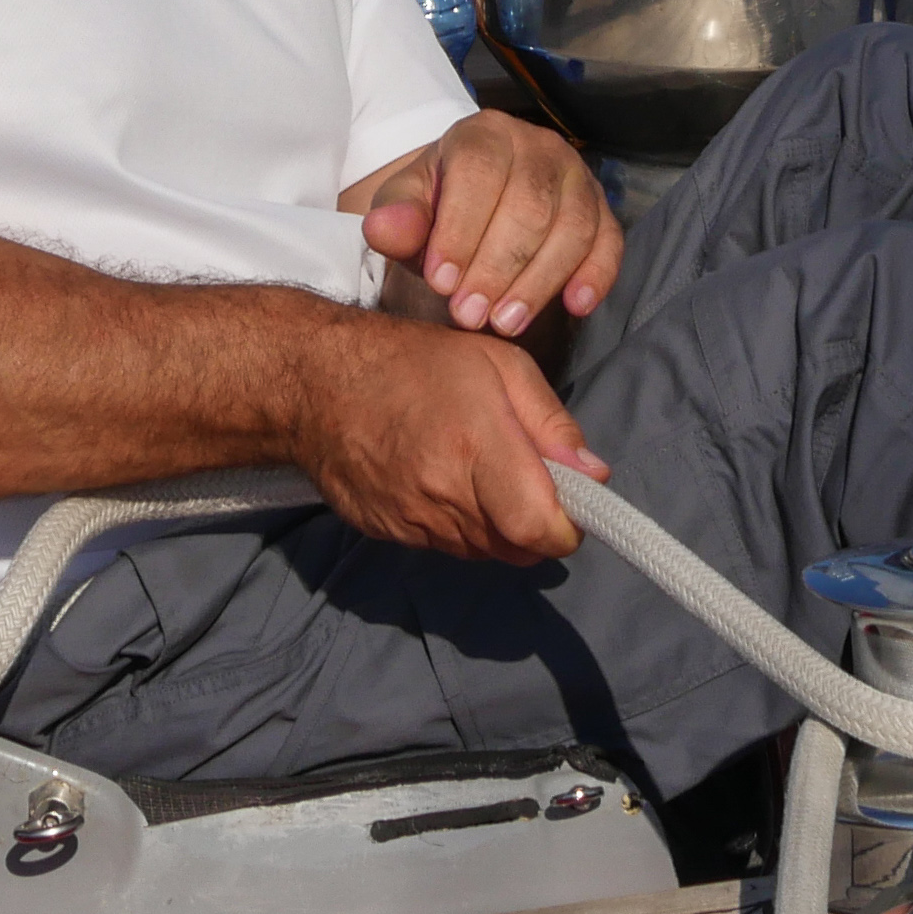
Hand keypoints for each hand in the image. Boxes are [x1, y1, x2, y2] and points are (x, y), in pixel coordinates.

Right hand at [298, 319, 600, 562]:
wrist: (319, 383)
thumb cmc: (416, 362)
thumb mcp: (500, 364)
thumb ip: (551, 423)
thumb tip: (593, 475)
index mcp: (477, 448)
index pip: (538, 529)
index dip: (567, 528)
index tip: (573, 505)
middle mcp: (444, 496)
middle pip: (517, 550)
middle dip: (537, 525)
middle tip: (530, 480)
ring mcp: (412, 521)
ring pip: (483, 551)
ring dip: (499, 526)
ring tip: (484, 473)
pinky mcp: (389, 534)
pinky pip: (446, 546)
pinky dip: (461, 525)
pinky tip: (447, 481)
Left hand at [360, 111, 621, 335]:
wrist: (472, 204)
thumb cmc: (438, 207)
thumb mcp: (406, 208)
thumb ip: (396, 218)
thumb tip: (386, 229)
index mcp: (484, 133)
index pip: (479, 172)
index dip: (461, 228)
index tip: (440, 283)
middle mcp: (538, 145)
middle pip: (530, 204)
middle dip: (497, 266)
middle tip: (469, 315)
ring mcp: (576, 176)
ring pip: (572, 226)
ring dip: (539, 281)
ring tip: (505, 323)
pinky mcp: (602, 209)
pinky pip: (610, 241)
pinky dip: (596, 274)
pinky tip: (575, 306)